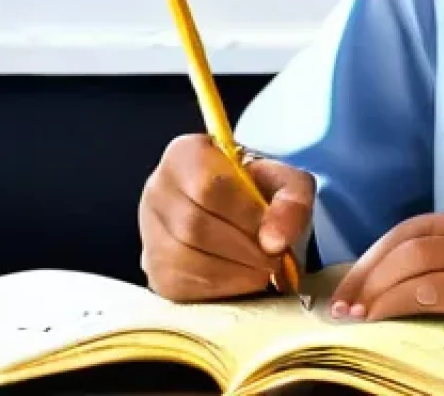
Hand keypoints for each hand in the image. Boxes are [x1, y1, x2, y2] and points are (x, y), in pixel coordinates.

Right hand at [138, 134, 314, 302]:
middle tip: (275, 256)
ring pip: (184, 259)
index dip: (245, 212)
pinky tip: (242, 277)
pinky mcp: (155, 272)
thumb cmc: (261, 191)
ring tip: (262, 267)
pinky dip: (220, 288)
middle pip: (194, 225)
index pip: (207, 183)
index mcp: (186, 154)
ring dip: (234, 271)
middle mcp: (158, 189)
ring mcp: (150, 233)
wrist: (243, 215)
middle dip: (244, 247)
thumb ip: (292, 200)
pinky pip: (181, 286)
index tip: (273, 230)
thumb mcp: (287, 182)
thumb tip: (276, 242)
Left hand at [330, 194, 443, 347]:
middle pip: (404, 238)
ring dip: (374, 290)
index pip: (415, 226)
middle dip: (363, 272)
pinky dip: (401, 302)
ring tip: (351, 318)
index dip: (376, 255)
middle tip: (338, 304)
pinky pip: (438, 289)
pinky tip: (383, 320)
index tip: (353, 284)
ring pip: (413, 260)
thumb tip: (433, 273)